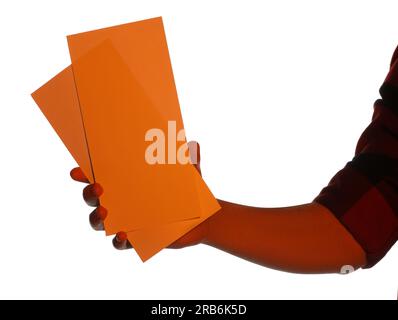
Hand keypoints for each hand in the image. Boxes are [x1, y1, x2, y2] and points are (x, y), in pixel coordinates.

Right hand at [70, 141, 208, 249]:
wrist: (202, 218)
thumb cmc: (187, 191)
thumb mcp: (189, 174)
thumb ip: (189, 160)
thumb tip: (194, 144)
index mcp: (127, 183)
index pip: (100, 176)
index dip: (84, 174)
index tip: (77, 171)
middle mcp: (121, 202)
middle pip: (92, 199)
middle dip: (89, 193)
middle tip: (98, 187)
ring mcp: (126, 220)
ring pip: (99, 222)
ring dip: (96, 217)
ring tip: (104, 211)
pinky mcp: (136, 239)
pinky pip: (119, 243)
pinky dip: (118, 241)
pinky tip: (122, 234)